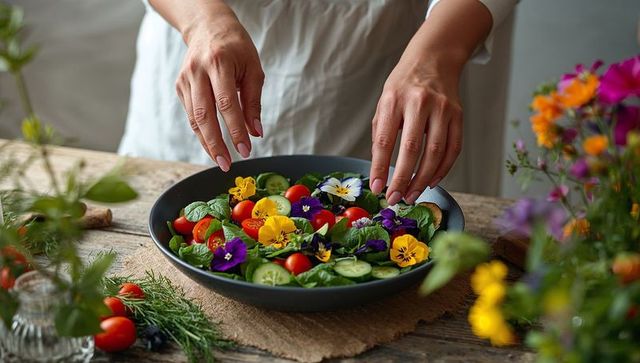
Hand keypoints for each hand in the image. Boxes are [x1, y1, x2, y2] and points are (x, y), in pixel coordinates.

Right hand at [175, 6, 263, 170]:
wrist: (208, 27)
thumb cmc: (236, 48)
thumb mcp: (253, 69)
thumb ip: (253, 102)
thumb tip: (256, 132)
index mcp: (219, 63)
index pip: (227, 103)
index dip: (235, 129)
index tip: (245, 150)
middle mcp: (197, 71)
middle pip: (204, 115)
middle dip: (216, 143)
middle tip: (227, 164)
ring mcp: (185, 79)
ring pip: (194, 118)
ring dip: (207, 143)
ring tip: (221, 160)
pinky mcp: (180, 86)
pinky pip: (191, 115)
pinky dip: (201, 132)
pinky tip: (212, 145)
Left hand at [369, 50, 462, 204]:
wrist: (433, 59)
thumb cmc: (403, 86)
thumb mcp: (384, 103)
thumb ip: (381, 134)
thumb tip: (380, 171)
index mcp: (394, 100)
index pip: (385, 141)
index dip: (381, 168)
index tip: (377, 188)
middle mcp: (419, 103)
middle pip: (412, 149)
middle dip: (403, 179)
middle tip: (395, 198)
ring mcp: (442, 109)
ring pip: (435, 153)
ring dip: (423, 179)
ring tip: (412, 194)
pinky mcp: (458, 115)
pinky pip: (453, 149)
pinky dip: (442, 169)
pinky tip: (431, 181)